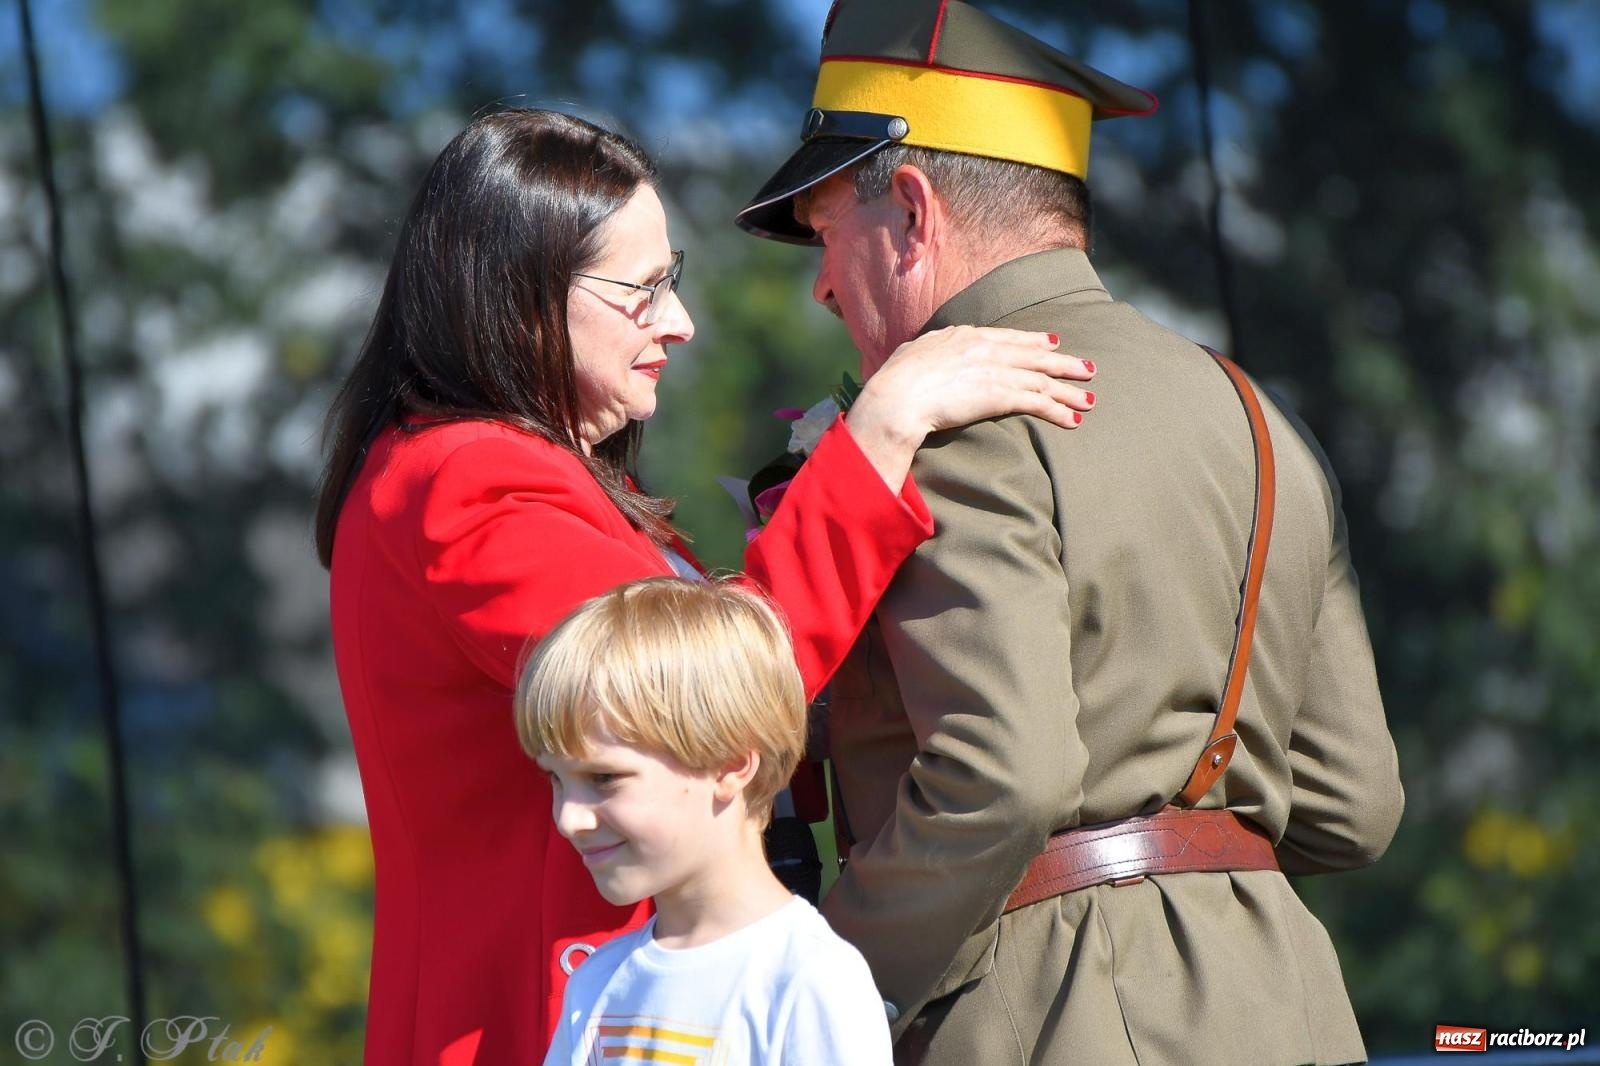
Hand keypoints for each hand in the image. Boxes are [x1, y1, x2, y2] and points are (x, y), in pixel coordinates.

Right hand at [844, 327, 1095, 489]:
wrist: (896, 398)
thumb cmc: (894, 382)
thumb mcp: (911, 355)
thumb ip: (926, 353)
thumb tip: (920, 355)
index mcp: (962, 336)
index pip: (1006, 336)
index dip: (1032, 341)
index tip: (1051, 343)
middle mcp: (984, 348)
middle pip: (1033, 355)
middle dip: (1063, 363)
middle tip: (1087, 367)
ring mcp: (994, 370)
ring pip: (1041, 379)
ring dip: (1068, 391)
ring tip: (1088, 400)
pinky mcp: (999, 395)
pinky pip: (1037, 402)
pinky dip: (1057, 411)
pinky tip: (1072, 420)